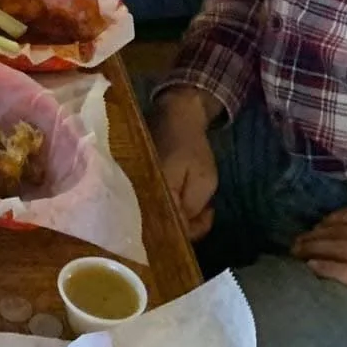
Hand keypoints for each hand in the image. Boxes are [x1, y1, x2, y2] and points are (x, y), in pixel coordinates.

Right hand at [151, 89, 218, 238]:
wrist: (175, 116)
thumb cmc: (192, 147)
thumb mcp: (204, 180)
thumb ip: (192, 208)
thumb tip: (184, 227)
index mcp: (155, 195)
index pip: (172, 228)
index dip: (194, 229)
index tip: (209, 213)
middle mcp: (140, 196)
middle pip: (162, 228)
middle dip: (187, 225)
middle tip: (205, 210)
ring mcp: (137, 192)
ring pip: (159, 218)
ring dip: (181, 215)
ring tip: (198, 203)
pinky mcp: (138, 186)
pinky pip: (154, 206)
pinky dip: (171, 207)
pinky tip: (185, 199)